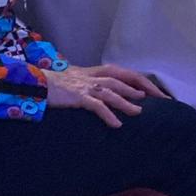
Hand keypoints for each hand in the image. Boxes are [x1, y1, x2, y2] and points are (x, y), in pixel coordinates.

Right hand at [45, 63, 166, 126]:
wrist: (36, 82)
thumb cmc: (58, 83)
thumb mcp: (81, 80)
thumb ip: (97, 84)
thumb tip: (113, 94)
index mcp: (98, 71)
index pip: (127, 74)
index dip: (144, 83)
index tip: (158, 93)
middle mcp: (95, 76)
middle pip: (125, 80)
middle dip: (144, 90)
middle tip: (160, 101)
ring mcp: (86, 86)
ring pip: (112, 92)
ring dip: (126, 102)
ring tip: (139, 112)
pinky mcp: (77, 97)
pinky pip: (96, 106)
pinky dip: (108, 115)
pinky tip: (116, 125)